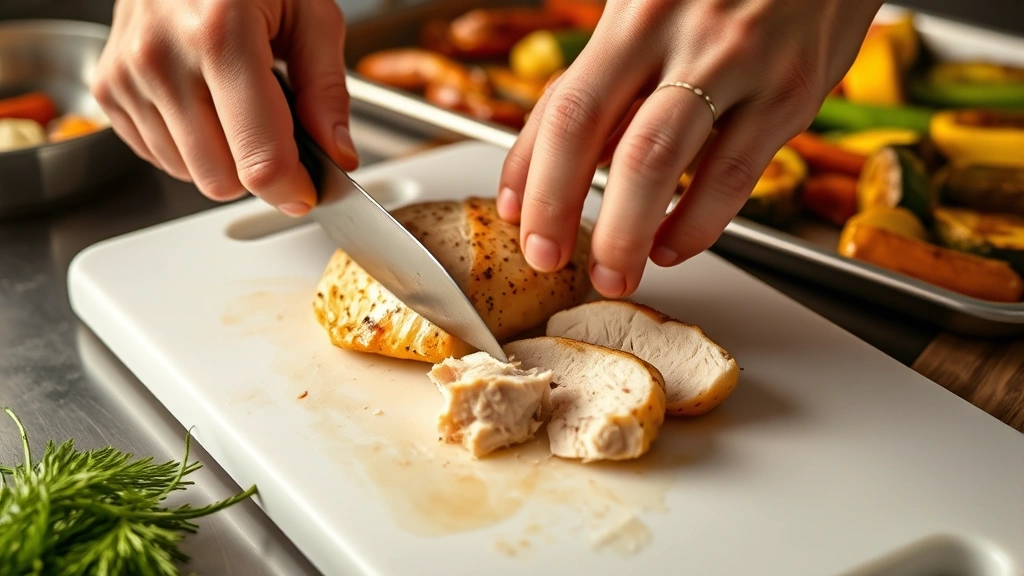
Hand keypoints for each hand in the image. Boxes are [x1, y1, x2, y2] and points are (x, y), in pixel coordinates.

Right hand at [91, 0, 358, 215]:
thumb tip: (337, 154)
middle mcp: (163, 58)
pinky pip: (158, 156)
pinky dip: (189, 146)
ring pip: (189, 175)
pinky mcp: (108, 89)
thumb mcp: (311, 13)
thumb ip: (327, 90)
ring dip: (223, 157)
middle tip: (278, 134)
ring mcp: (128, 76)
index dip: (292, 190)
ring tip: (236, 103)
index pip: (258, 158)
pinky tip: (205, 102)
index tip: (308, 191)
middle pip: (220, 180)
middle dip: (258, 172)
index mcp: (222, 36)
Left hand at [497, 0, 883, 297]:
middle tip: (545, 257)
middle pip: (588, 130)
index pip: (562, 102)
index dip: (528, 167)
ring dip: (624, 233)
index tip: (515, 213)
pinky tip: (674, 246)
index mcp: (634, 14)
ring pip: (654, 162)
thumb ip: (619, 74)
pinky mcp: (792, 92)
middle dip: (555, 206)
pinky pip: (732, 176)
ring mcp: (736, 63)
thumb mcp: (663, 8)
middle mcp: (677, 33)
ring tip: (611, 272)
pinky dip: (696, 225)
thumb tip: (576, 152)